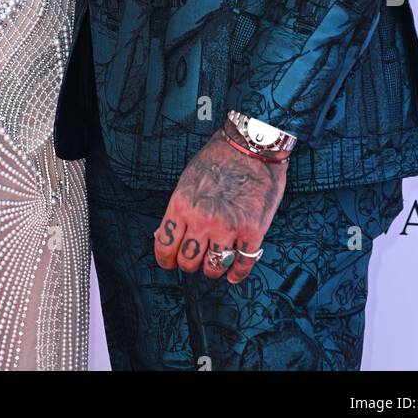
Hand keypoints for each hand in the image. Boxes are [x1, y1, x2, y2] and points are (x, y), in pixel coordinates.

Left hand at [153, 122, 288, 284]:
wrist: (252, 144)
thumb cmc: (219, 158)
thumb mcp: (188, 179)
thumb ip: (179, 209)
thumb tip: (167, 235)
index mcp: (182, 205)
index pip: (165, 246)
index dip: (165, 259)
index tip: (169, 260)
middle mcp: (203, 219)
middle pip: (188, 262)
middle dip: (189, 262)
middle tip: (195, 257)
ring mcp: (229, 228)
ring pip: (213, 268)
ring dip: (212, 269)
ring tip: (214, 261)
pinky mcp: (253, 232)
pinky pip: (242, 265)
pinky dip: (236, 273)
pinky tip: (233, 272)